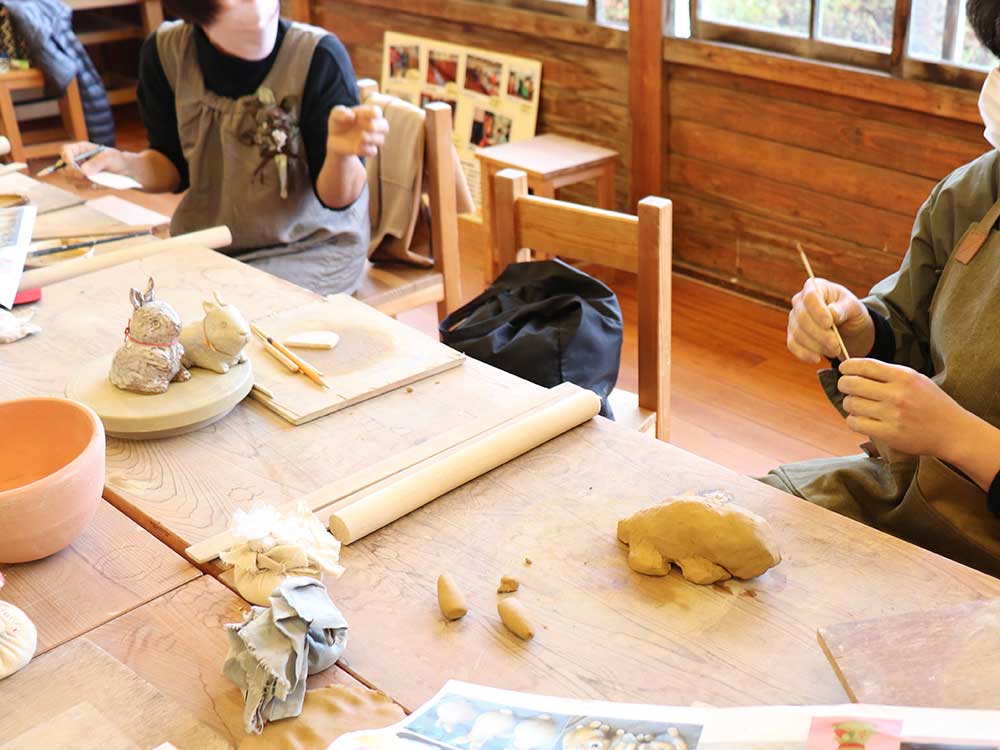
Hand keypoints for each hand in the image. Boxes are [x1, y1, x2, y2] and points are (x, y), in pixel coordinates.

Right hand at [58, 141, 128, 184]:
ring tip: (97, 179)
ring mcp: (78, 172)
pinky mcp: (83, 182)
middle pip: (64, 168)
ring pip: (71, 179)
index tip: (72, 164)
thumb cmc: (117, 160)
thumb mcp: (109, 158)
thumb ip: (96, 163)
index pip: (65, 151)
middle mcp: (76, 160)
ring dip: (82, 181)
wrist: (125, 171)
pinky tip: (98, 183)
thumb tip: (83, 171)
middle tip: (85, 176)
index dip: (66, 158)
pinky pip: (80, 187)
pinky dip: (88, 186)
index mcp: (80, 149)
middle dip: (73, 173)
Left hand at [327, 104, 388, 157]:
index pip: (376, 111)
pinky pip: (372, 151)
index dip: (375, 113)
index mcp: (367, 114)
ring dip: (372, 138)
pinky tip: (357, 148)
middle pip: (384, 126)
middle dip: (379, 127)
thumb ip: (340, 112)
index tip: (371, 115)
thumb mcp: (335, 114)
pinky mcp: (367, 150)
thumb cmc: (338, 123)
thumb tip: (351, 116)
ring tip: (362, 137)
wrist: (335, 140)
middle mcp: (372, 126)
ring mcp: (371, 139)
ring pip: (381, 140)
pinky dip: (366, 149)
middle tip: (369, 127)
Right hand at [787, 278, 873, 363]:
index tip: (829, 323)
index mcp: (815, 287)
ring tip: (834, 351)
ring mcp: (794, 318)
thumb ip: (844, 308)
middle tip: (836, 345)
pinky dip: (805, 354)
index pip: (810, 296)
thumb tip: (832, 313)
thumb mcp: (854, 307)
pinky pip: (793, 345)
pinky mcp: (792, 335)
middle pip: (802, 317)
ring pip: (798, 333)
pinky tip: (817, 358)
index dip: (817, 310)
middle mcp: (800, 301)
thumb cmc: (849, 312)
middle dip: (819, 334)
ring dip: (816, 345)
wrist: (846, 327)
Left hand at [837, 359, 972, 457]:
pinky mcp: (888, 433)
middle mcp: (897, 394)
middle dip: (844, 384)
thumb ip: (889, 374)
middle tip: (846, 388)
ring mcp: (892, 415)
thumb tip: (855, 369)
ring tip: (857, 405)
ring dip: (849, 403)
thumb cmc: (931, 403)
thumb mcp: (915, 379)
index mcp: (904, 376)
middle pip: (852, 384)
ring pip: (851, 404)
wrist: (952, 431)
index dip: (848, 366)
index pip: (865, 365)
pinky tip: (860, 419)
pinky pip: (856, 423)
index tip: (843, 369)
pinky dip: (853, 420)